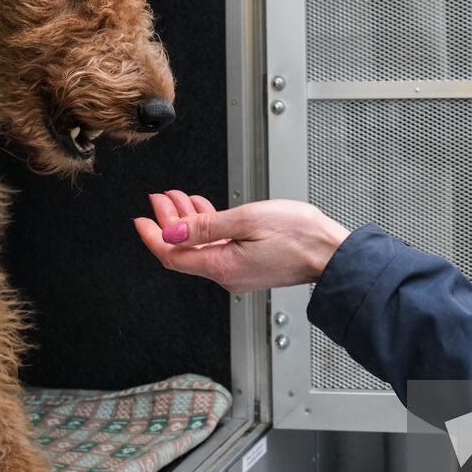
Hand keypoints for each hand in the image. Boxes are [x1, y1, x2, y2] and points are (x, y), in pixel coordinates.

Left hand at [134, 191, 350, 292]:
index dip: (152, 236)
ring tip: (177, 198)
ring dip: (187, 221)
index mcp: (222, 266)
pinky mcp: (251, 265)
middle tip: (159, 198)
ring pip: (201, 246)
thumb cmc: (299, 235)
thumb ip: (205, 226)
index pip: (173, 255)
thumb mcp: (247, 219)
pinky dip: (207, 227)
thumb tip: (172, 232)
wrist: (332, 253)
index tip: (140, 219)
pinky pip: (218, 246)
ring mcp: (239, 271)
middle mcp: (227, 274)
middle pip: (184, 250)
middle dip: (168, 222)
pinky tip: (203, 210)